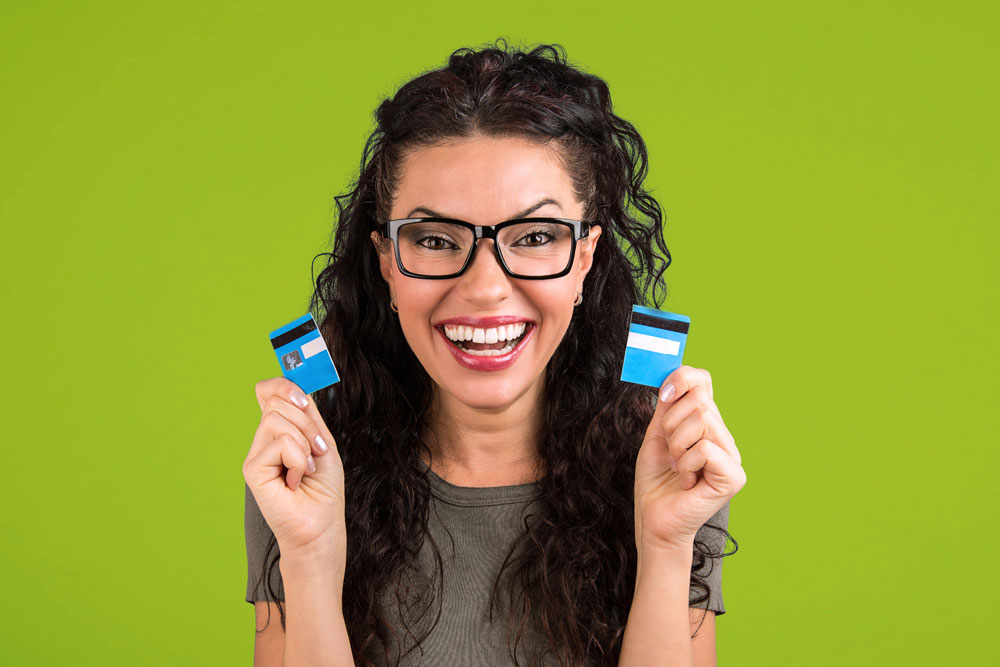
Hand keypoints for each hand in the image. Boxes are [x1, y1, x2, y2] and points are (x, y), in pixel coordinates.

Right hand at [243, 377, 346, 562]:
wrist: (321, 526)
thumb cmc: (323, 490)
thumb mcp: (321, 442)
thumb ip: (307, 414)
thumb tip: (295, 386)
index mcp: (279, 433)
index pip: (268, 392)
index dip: (283, 385)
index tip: (304, 399)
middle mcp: (262, 442)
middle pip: (277, 402)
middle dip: (307, 423)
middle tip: (317, 451)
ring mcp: (255, 455)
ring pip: (276, 419)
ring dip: (304, 442)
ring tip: (306, 469)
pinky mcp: (252, 469)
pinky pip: (280, 442)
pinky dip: (298, 458)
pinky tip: (296, 479)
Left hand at [633, 365, 746, 551]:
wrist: (654, 519)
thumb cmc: (656, 481)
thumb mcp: (657, 435)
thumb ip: (666, 406)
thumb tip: (670, 374)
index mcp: (707, 424)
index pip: (703, 380)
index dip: (682, 378)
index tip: (664, 396)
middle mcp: (724, 437)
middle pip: (699, 400)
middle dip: (671, 425)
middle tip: (670, 452)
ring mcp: (732, 457)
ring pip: (702, 420)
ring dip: (676, 445)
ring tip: (678, 467)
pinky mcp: (733, 477)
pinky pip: (705, 448)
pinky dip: (686, 463)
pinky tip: (687, 481)